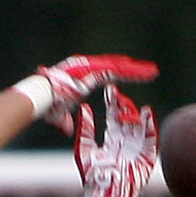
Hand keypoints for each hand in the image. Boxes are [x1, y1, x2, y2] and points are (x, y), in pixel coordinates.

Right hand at [36, 53, 158, 134]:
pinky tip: (145, 73)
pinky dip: (132, 72)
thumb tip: (68, 130)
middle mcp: (88, 67)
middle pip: (115, 67)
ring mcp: (92, 67)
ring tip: (153, 72)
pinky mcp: (95, 71)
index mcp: (82, 76)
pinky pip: (118, 71)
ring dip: (137, 69)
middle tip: (149, 72)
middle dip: (132, 70)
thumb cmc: (47, 105)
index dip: (119, 74)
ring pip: (119, 67)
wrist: (42, 97)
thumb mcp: (59, 116)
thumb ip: (66, 121)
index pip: (105, 74)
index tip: (132, 76)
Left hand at [75, 86, 157, 196]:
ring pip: (139, 126)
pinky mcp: (146, 159)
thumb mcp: (84, 150)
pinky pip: (151, 139)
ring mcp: (137, 150)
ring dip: (134, 113)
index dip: (112, 103)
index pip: (114, 118)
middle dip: (123, 105)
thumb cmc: (92, 178)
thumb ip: (85, 130)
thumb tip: (84, 107)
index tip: (109, 90)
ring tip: (128, 102)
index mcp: (112, 142)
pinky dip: (150, 126)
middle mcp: (126, 144)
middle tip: (118, 93)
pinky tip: (146, 113)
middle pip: (127, 119)